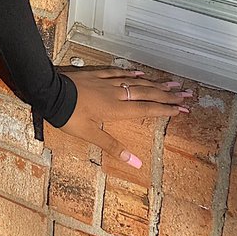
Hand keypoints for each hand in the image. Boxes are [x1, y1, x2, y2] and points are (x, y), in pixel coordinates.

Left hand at [54, 66, 193, 167]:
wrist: (50, 91)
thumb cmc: (68, 116)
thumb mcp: (90, 135)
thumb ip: (113, 147)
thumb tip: (136, 163)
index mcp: (116, 109)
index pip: (147, 109)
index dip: (166, 110)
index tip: (183, 109)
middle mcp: (115, 93)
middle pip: (146, 93)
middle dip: (167, 95)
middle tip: (186, 94)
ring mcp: (106, 81)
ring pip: (135, 81)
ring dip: (154, 83)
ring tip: (171, 82)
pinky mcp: (96, 74)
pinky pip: (118, 72)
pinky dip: (131, 73)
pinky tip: (139, 73)